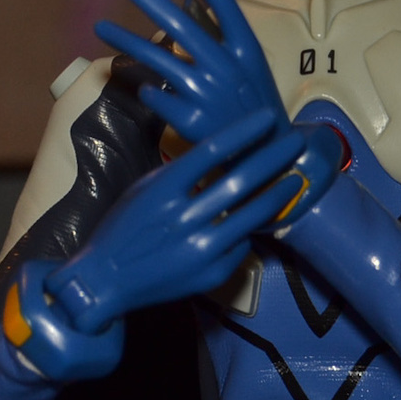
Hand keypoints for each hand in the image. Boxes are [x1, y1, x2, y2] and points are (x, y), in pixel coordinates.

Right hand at [44, 110, 309, 332]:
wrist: (104, 281)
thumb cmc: (124, 228)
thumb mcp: (144, 191)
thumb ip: (181, 175)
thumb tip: (223, 157)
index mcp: (162, 190)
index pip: (211, 151)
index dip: (243, 132)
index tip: (268, 118)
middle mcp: (183, 218)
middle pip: (240, 181)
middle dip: (273, 158)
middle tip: (296, 142)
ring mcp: (200, 249)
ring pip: (252, 215)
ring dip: (278, 194)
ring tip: (295, 179)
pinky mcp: (211, 273)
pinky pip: (241, 245)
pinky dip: (247, 230)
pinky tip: (254, 221)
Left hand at [97, 0, 287, 144]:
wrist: (267, 158)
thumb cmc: (256, 105)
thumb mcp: (249, 67)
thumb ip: (220, 36)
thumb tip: (189, 1)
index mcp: (246, 48)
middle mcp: (226, 67)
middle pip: (180, 22)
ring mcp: (207, 94)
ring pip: (156, 59)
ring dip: (126, 41)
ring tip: (101, 27)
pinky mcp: (189, 121)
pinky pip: (155, 96)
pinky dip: (148, 91)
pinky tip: (144, 89)